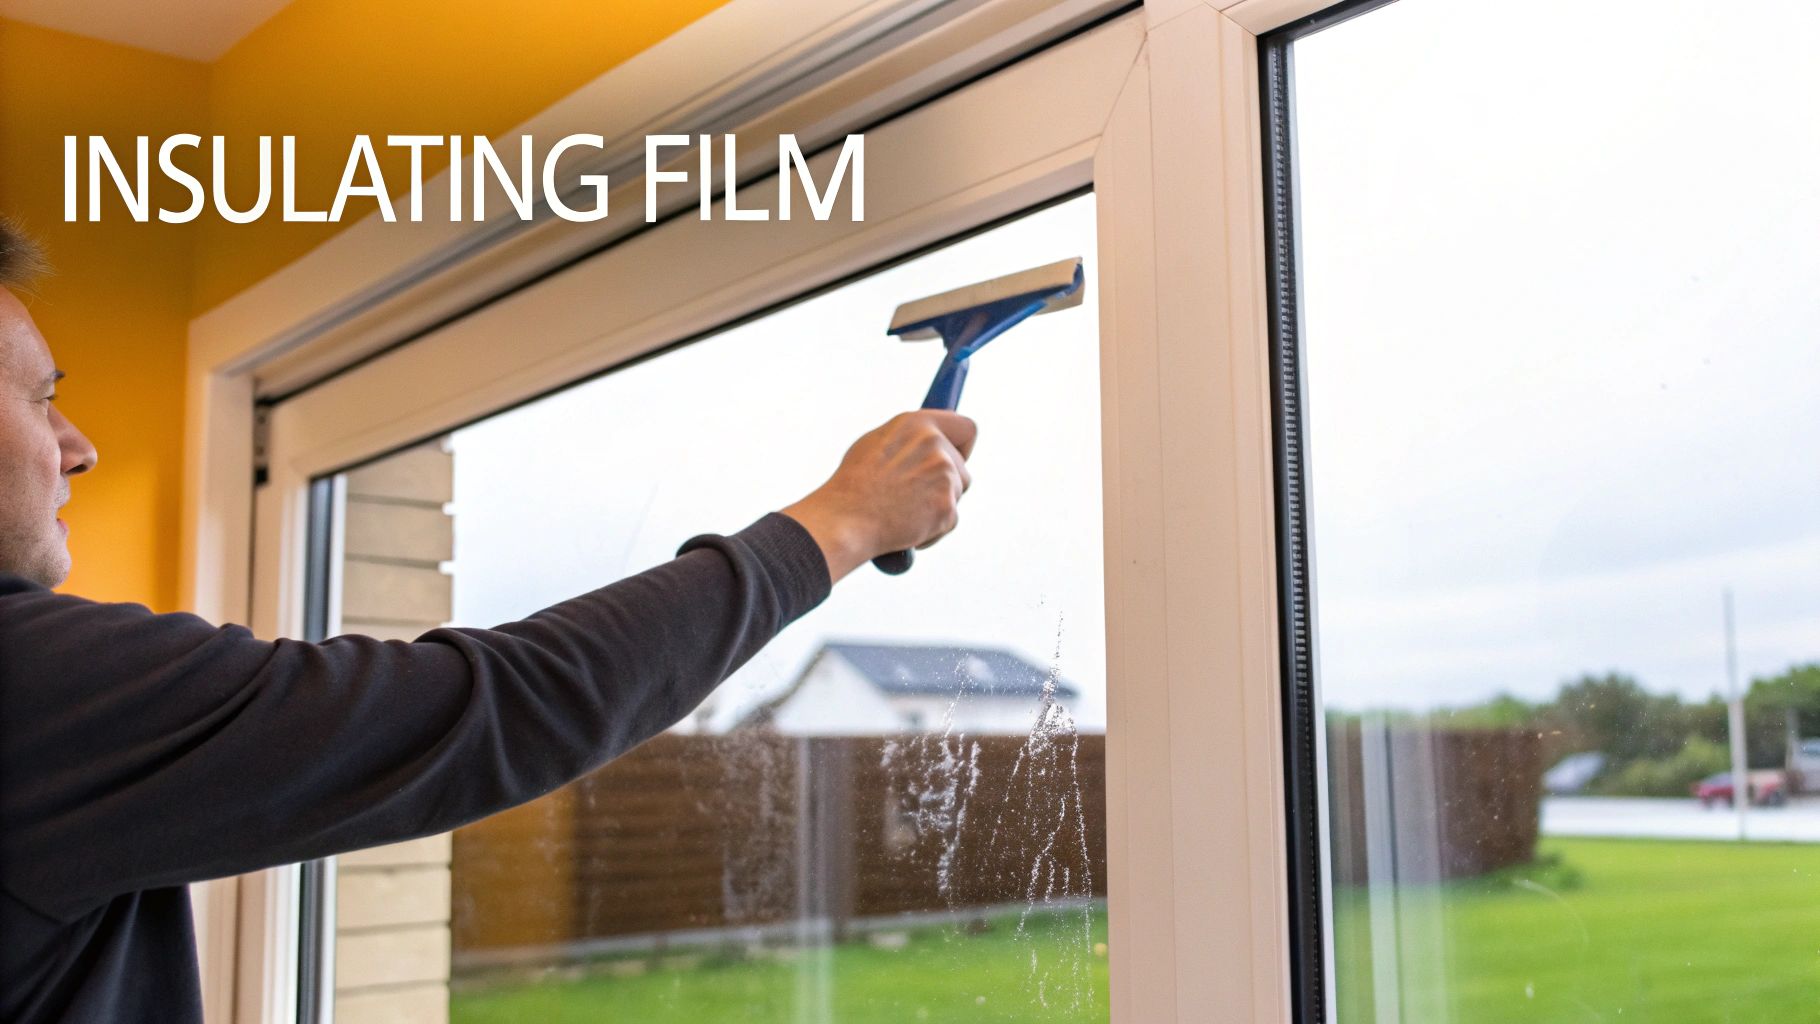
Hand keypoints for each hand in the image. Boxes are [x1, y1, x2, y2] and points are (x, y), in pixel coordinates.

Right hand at [781, 411, 976, 581]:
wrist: (844, 520)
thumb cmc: (852, 486)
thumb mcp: (876, 445)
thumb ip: (910, 440)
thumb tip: (929, 440)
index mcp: (917, 424)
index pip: (967, 428)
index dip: (963, 446)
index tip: (956, 457)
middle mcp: (936, 445)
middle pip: (963, 469)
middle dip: (945, 484)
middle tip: (914, 496)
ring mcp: (945, 476)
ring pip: (956, 495)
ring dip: (937, 506)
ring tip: (903, 511)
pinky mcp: (947, 507)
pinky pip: (949, 521)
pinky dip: (932, 529)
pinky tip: (905, 527)